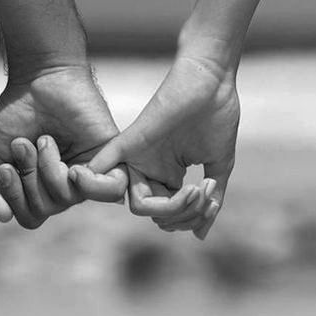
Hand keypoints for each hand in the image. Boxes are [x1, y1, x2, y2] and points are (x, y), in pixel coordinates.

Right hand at [0, 66, 126, 227]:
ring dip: (47, 171)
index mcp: (42, 188)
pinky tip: (75, 170)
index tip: (5, 166)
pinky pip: (111, 191)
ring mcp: (89, 172)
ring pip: (69, 199)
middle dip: (28, 178)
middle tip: (24, 145)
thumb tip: (3, 217)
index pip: (30, 217)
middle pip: (45, 210)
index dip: (13, 199)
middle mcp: (67, 185)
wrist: (39, 79)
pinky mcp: (110, 157)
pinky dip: (90, 185)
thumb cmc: (17, 114)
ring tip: (44, 141)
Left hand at [69, 53, 239, 238]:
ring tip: (195, 189)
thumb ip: (210, 201)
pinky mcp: (130, 141)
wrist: (213, 80)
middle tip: (203, 194)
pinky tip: (104, 189)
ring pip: (138, 206)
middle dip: (183, 215)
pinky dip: (97, 183)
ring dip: (172, 207)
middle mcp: (150, 170)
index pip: (168, 216)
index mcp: (168, 176)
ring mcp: (138, 158)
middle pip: (153, 215)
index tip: (211, 199)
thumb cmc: (218, 115)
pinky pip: (104, 168)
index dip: (189, 218)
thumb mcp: (218, 167)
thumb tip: (200, 235)